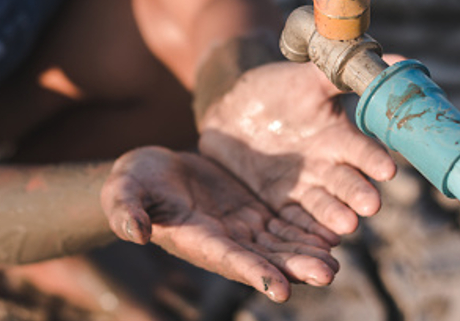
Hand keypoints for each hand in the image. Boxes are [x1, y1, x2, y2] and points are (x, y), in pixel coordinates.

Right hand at [101, 146, 338, 302]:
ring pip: (279, 245)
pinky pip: (283, 223)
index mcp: (195, 240)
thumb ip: (127, 211)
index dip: (254, 273)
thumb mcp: (123, 191)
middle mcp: (223, 241)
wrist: (149, 172)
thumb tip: (133, 233)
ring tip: (336, 258)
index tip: (280, 288)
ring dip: (306, 252)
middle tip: (328, 272)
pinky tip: (331, 231)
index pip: (227, 259)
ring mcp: (240, 228)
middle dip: (294, 267)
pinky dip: (305, 229)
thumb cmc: (131, 183)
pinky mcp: (251, 212)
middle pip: (264, 259)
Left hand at [198, 61, 396, 239]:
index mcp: (339, 137)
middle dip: (358, 194)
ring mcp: (304, 186)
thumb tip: (398, 59)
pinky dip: (304, 231)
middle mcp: (328, 166)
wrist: (234, 107)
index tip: (387, 168)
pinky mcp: (279, 202)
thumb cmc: (277, 88)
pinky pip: (293, 219)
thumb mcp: (309, 77)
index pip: (362, 150)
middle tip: (370, 205)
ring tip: (345, 226)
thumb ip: (344, 73)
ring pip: (323, 205)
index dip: (373, 159)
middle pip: (347, 183)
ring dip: (335, 216)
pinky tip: (315, 241)